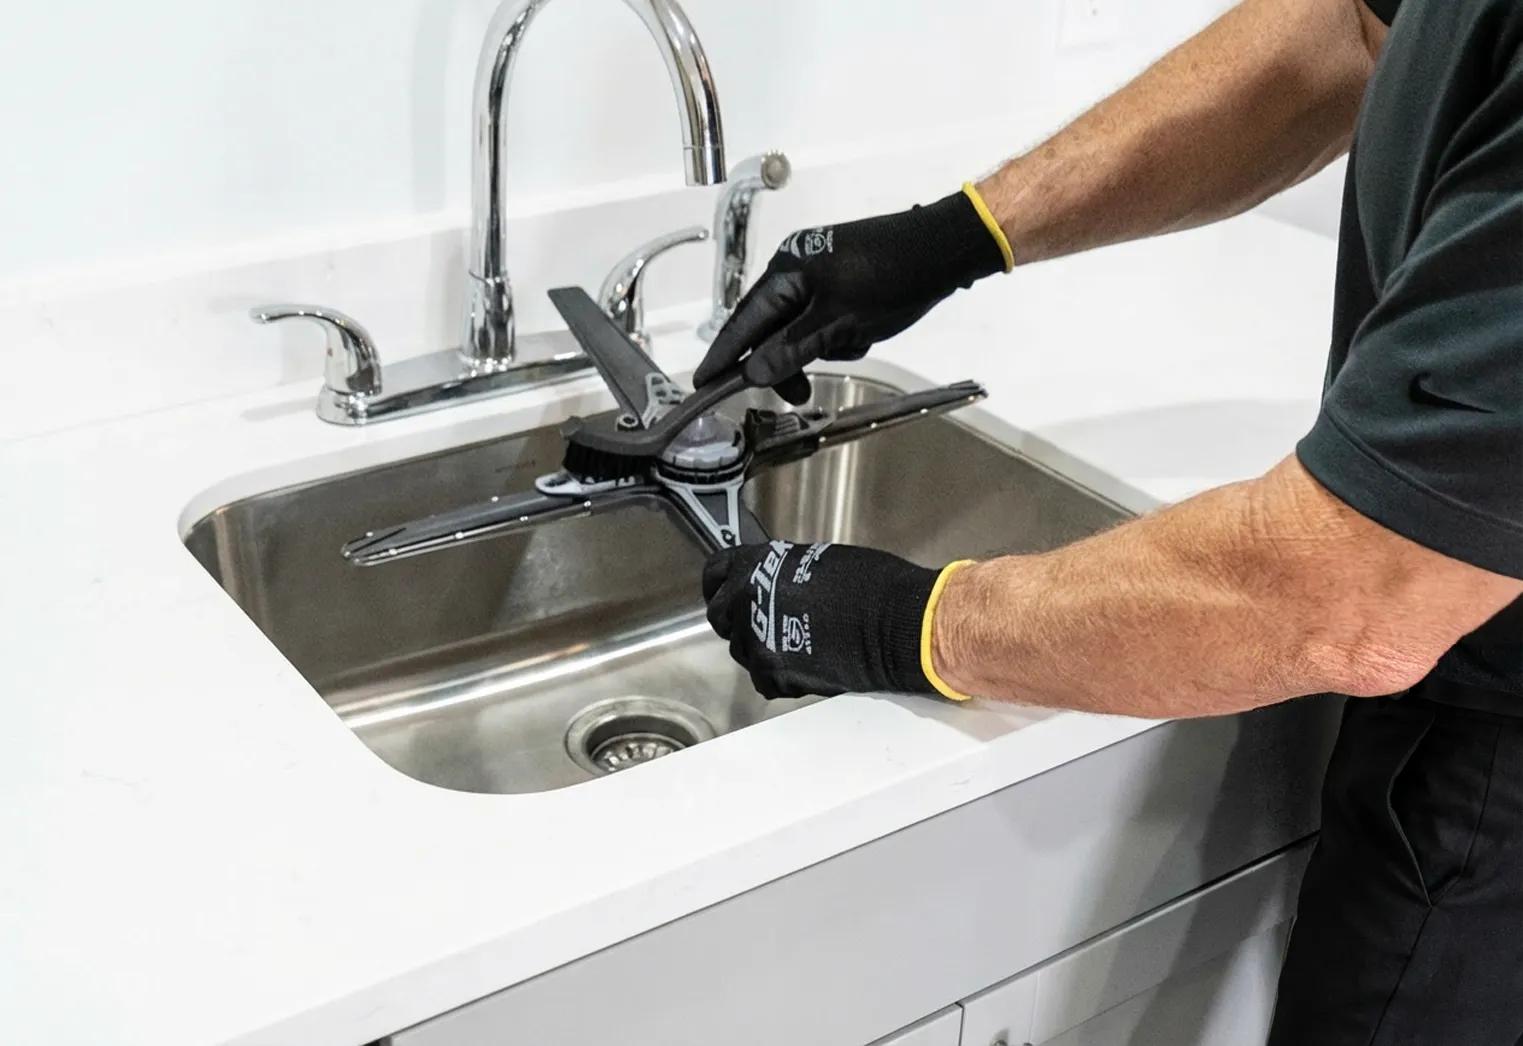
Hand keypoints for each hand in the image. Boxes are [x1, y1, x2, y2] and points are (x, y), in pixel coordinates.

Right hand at [692, 186, 1010, 403]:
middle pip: (768, 328)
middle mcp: (795, 269)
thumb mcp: (839, 322)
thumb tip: (755, 373)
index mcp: (786, 271)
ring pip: (798, 329)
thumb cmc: (894, 276)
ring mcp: (819, 276)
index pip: (742, 321)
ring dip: (816, 349)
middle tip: (797, 393)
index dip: (724, 356)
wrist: (943, 250)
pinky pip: (822, 322)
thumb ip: (792, 349)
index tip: (703, 382)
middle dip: (783, 361)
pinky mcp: (842, 284)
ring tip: (850, 346)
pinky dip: (838, 337)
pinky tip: (862, 335)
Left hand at [702, 540, 964, 699]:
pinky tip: (808, 665)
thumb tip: (773, 585)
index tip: (726, 593)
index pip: (714, 573)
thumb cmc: (870, 584)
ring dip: (762, 649)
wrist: (896, 623)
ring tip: (797, 646)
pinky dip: (782, 676)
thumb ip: (780, 573)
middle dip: (740, 621)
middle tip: (767, 625)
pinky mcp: (773, 674)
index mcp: (755, 564)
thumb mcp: (814, 560)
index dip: (720, 586)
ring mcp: (756, 639)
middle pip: (721, 617)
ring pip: (743, 651)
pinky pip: (765, 679)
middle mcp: (746, 599)